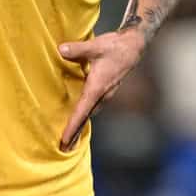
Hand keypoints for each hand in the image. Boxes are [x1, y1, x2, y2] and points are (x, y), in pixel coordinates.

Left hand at [58, 29, 145, 151]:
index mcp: (98, 87)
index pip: (82, 111)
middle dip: (75, 134)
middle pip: (86, 118)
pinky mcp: (106, 89)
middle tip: (64, 149)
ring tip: (70, 139)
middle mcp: (102, 94)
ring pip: (90, 113)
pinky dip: (85, 115)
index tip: (65, 141)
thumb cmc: (116, 46)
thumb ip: (77, 49)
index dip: (73, 127)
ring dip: (80, 126)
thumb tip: (61, 50)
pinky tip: (79, 117)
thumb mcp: (95, 46)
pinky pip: (93, 106)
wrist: (135, 46)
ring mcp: (106, 93)